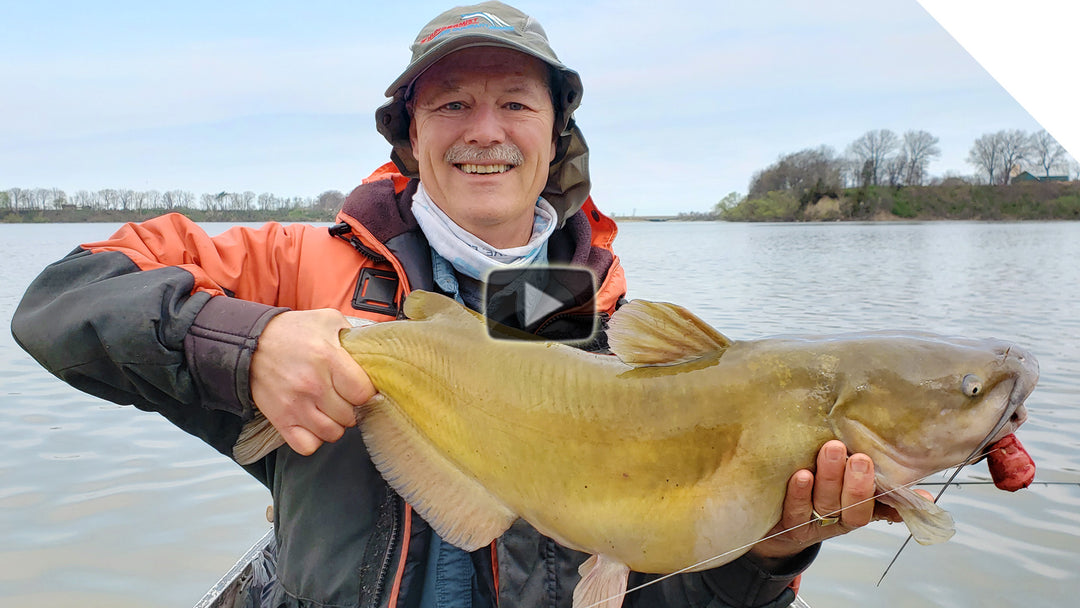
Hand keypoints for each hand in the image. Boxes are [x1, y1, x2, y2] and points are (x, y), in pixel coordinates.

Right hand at [250, 309, 374, 455]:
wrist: (250, 343)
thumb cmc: (292, 332)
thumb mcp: (327, 319)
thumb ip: (353, 333)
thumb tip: (374, 347)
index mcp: (328, 358)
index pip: (363, 393)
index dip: (366, 392)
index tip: (359, 388)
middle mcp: (313, 385)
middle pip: (350, 416)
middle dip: (350, 407)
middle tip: (342, 397)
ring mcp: (296, 405)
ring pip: (332, 433)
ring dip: (335, 424)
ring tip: (329, 410)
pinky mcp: (281, 420)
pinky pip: (307, 446)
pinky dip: (314, 439)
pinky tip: (314, 423)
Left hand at [749, 440, 890, 563]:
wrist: (775, 521)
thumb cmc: (816, 492)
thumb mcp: (848, 487)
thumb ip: (878, 485)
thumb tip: (926, 498)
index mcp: (856, 511)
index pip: (878, 508)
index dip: (893, 502)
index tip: (901, 485)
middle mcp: (837, 520)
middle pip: (851, 506)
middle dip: (857, 483)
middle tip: (860, 459)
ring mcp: (812, 522)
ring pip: (825, 503)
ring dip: (830, 478)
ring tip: (832, 450)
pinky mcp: (788, 523)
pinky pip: (795, 509)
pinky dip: (799, 493)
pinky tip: (802, 476)